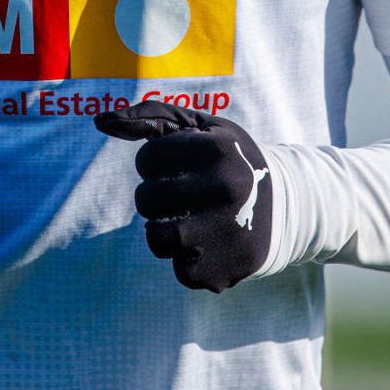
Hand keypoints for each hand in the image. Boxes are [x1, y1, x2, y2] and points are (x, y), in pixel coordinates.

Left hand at [95, 102, 271, 291]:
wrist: (290, 209)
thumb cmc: (231, 162)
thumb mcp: (202, 128)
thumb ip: (150, 118)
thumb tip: (100, 121)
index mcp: (217, 150)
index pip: (146, 160)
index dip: (160, 163)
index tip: (186, 166)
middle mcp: (224, 190)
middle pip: (145, 199)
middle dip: (159, 196)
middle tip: (187, 195)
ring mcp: (225, 234)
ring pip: (156, 237)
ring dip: (167, 229)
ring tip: (193, 220)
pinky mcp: (224, 271)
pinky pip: (179, 269)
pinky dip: (189, 259)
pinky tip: (213, 244)